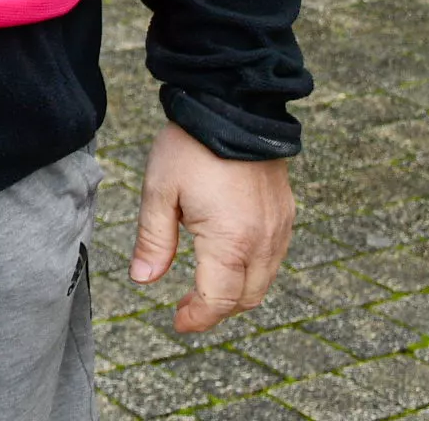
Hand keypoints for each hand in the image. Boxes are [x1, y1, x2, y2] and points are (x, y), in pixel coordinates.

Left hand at [130, 120, 293, 333]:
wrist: (233, 105)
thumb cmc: (191, 146)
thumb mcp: (159, 191)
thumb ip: (153, 240)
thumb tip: (143, 280)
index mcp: (231, 241)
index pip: (218, 300)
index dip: (198, 317)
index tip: (179, 322)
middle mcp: (263, 241)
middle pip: (245, 298)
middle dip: (215, 309)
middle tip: (186, 306)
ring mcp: (279, 228)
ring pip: (263, 282)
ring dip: (236, 292)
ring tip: (204, 285)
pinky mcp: (286, 214)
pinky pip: (274, 258)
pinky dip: (253, 271)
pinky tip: (227, 258)